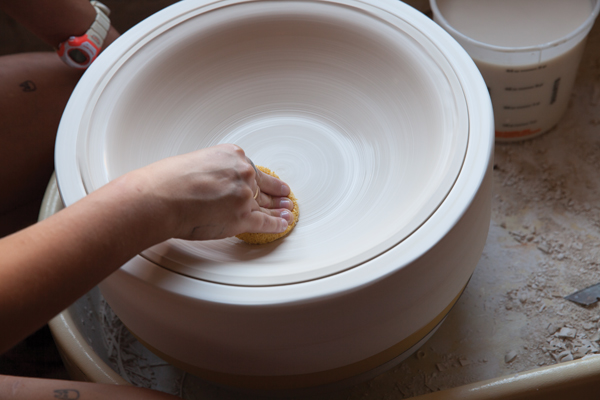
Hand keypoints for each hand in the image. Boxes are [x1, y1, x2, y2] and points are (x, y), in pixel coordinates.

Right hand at [122, 144, 293, 240]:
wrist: (161, 196)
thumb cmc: (167, 181)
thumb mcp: (195, 162)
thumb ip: (212, 173)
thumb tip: (213, 187)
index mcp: (231, 155)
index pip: (250, 169)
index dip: (259, 179)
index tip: (267, 181)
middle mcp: (242, 173)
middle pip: (261, 186)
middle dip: (274, 193)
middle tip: (284, 196)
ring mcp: (245, 196)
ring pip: (265, 205)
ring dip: (278, 210)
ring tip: (287, 211)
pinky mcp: (243, 217)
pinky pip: (265, 222)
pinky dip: (276, 225)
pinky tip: (283, 224)